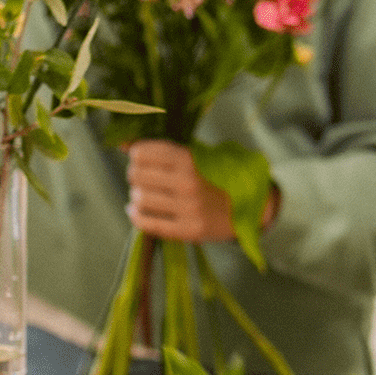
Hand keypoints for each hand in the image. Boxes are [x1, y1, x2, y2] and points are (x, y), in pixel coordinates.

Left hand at [125, 140, 278, 242]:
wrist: (253, 206)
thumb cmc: (220, 176)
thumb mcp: (198, 155)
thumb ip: (162, 149)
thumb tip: (122, 144)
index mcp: (190, 159)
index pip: (143, 152)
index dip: (137, 153)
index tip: (140, 156)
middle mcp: (187, 182)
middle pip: (137, 174)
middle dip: (135, 174)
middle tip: (142, 176)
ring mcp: (188, 208)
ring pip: (139, 199)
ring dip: (136, 195)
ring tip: (143, 194)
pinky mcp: (188, 231)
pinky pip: (148, 223)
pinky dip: (136, 215)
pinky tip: (137, 210)